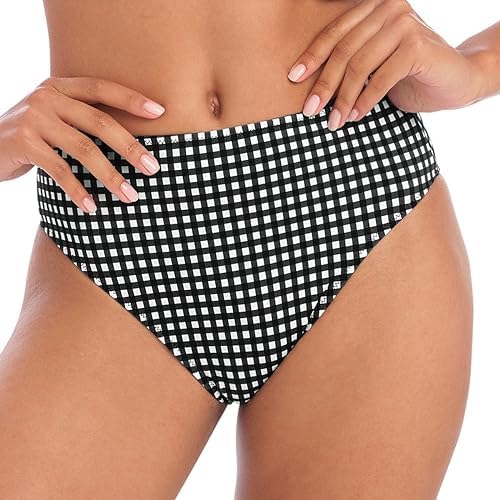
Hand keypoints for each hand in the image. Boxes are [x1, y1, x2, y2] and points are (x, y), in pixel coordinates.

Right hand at [0, 76, 166, 212]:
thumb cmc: (31, 137)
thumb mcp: (55, 120)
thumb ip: (83, 122)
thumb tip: (132, 147)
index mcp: (60, 88)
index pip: (102, 88)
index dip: (131, 99)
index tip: (160, 112)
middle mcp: (47, 97)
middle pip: (100, 122)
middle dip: (130, 148)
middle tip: (153, 168)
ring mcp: (33, 119)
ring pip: (84, 149)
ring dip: (111, 176)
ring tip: (130, 196)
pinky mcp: (22, 143)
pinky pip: (59, 170)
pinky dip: (78, 191)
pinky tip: (93, 208)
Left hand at [287, 0, 485, 130]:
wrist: (454, 80)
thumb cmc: (407, 75)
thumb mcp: (373, 66)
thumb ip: (349, 64)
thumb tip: (309, 89)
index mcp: (373, 9)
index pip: (335, 32)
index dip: (312, 57)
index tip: (292, 79)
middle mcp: (388, 9)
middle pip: (344, 50)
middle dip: (323, 84)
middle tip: (309, 110)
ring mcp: (404, 25)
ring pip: (359, 66)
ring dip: (342, 99)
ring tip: (332, 122)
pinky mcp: (417, 46)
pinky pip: (380, 79)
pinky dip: (365, 102)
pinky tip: (355, 118)